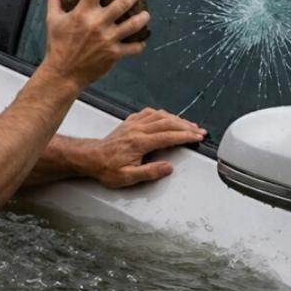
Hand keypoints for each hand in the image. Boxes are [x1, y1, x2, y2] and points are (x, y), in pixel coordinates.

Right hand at [42, 0, 149, 87]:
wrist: (63, 73)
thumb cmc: (57, 45)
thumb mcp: (52, 20)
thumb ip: (55, 1)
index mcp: (82, 12)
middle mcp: (97, 24)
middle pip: (122, 3)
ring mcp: (108, 39)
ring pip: (134, 24)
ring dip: (143, 17)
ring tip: (146, 14)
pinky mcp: (114, 54)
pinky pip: (134, 48)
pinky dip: (140, 44)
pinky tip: (141, 40)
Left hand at [84, 108, 205, 187]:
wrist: (90, 158)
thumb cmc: (107, 168)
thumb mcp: (127, 177)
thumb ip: (149, 172)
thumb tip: (168, 168)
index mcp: (139, 143)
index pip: (168, 136)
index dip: (185, 136)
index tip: (197, 137)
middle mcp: (137, 130)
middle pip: (167, 123)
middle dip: (186, 126)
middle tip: (199, 131)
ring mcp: (133, 124)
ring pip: (160, 115)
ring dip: (177, 119)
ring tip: (189, 125)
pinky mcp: (129, 122)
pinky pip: (148, 112)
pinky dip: (162, 113)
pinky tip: (167, 117)